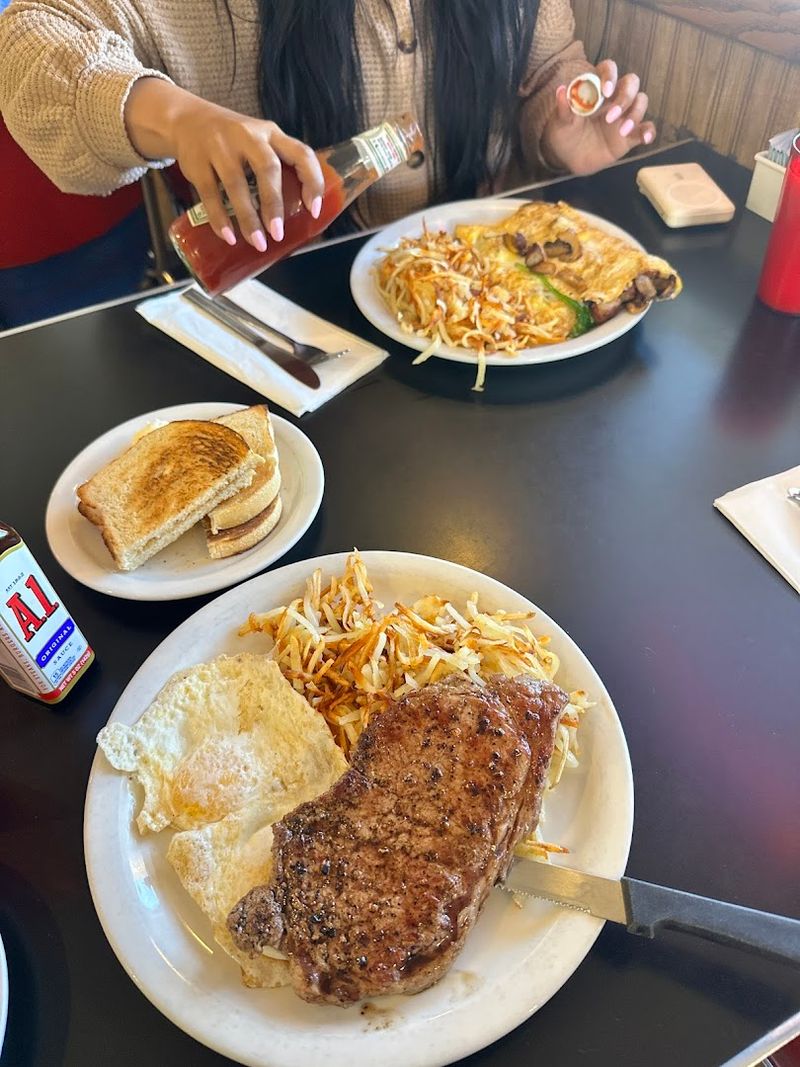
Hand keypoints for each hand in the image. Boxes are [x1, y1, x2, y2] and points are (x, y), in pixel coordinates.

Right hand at [126, 79, 324, 248]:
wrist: (187, 119)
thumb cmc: (234, 141)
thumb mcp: (259, 142)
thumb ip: (277, 167)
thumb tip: (297, 216)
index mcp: (271, 134)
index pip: (301, 153)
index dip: (311, 181)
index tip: (313, 210)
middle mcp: (248, 136)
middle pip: (267, 168)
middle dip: (274, 204)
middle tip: (278, 234)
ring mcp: (220, 146)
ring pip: (236, 183)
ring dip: (248, 217)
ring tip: (257, 242)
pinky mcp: (196, 161)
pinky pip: (209, 193)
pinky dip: (220, 218)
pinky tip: (229, 236)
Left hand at [541, 60, 655, 175]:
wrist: (570, 158)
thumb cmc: (566, 133)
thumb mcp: (561, 122)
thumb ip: (563, 108)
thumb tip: (561, 90)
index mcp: (597, 88)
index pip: (609, 70)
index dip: (610, 76)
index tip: (606, 91)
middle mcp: (614, 98)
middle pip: (631, 83)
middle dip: (625, 97)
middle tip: (610, 117)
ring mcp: (624, 115)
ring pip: (641, 102)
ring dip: (635, 114)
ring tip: (622, 131)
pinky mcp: (631, 134)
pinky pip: (647, 128)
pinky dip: (650, 132)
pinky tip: (645, 139)